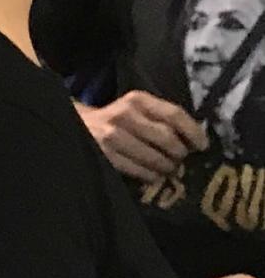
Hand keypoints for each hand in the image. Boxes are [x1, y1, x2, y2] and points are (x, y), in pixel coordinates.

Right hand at [77, 92, 204, 184]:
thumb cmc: (114, 121)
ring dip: (166, 167)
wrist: (74, 127)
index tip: (202, 147)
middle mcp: (124, 115)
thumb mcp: (134, 110)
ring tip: (168, 171)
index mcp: (137, 100)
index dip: (193, 132)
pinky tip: (154, 177)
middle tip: (181, 162)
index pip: (174, 114)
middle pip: (167, 138)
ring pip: (154, 156)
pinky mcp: (104, 155)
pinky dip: (151, 177)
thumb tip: (193, 141)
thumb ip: (159, 119)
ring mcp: (112, 136)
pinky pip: (138, 170)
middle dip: (179, 154)